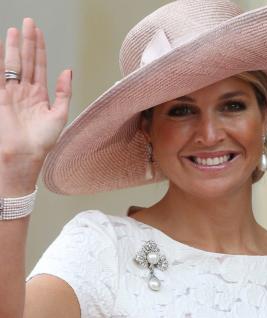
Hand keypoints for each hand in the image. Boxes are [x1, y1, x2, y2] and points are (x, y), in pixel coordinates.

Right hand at [0, 18, 71, 191]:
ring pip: (13, 64)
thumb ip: (64, 92)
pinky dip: (0, 62)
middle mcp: (25, 91)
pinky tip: (0, 48)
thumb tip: (68, 70)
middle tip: (28, 22)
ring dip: (14, 47)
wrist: (25, 156)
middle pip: (26, 60)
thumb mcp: (59, 115)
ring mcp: (12, 93)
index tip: (38, 32)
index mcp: (40, 94)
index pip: (39, 65)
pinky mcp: (1, 97)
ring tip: (15, 30)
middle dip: (27, 41)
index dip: (39, 48)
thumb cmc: (42, 141)